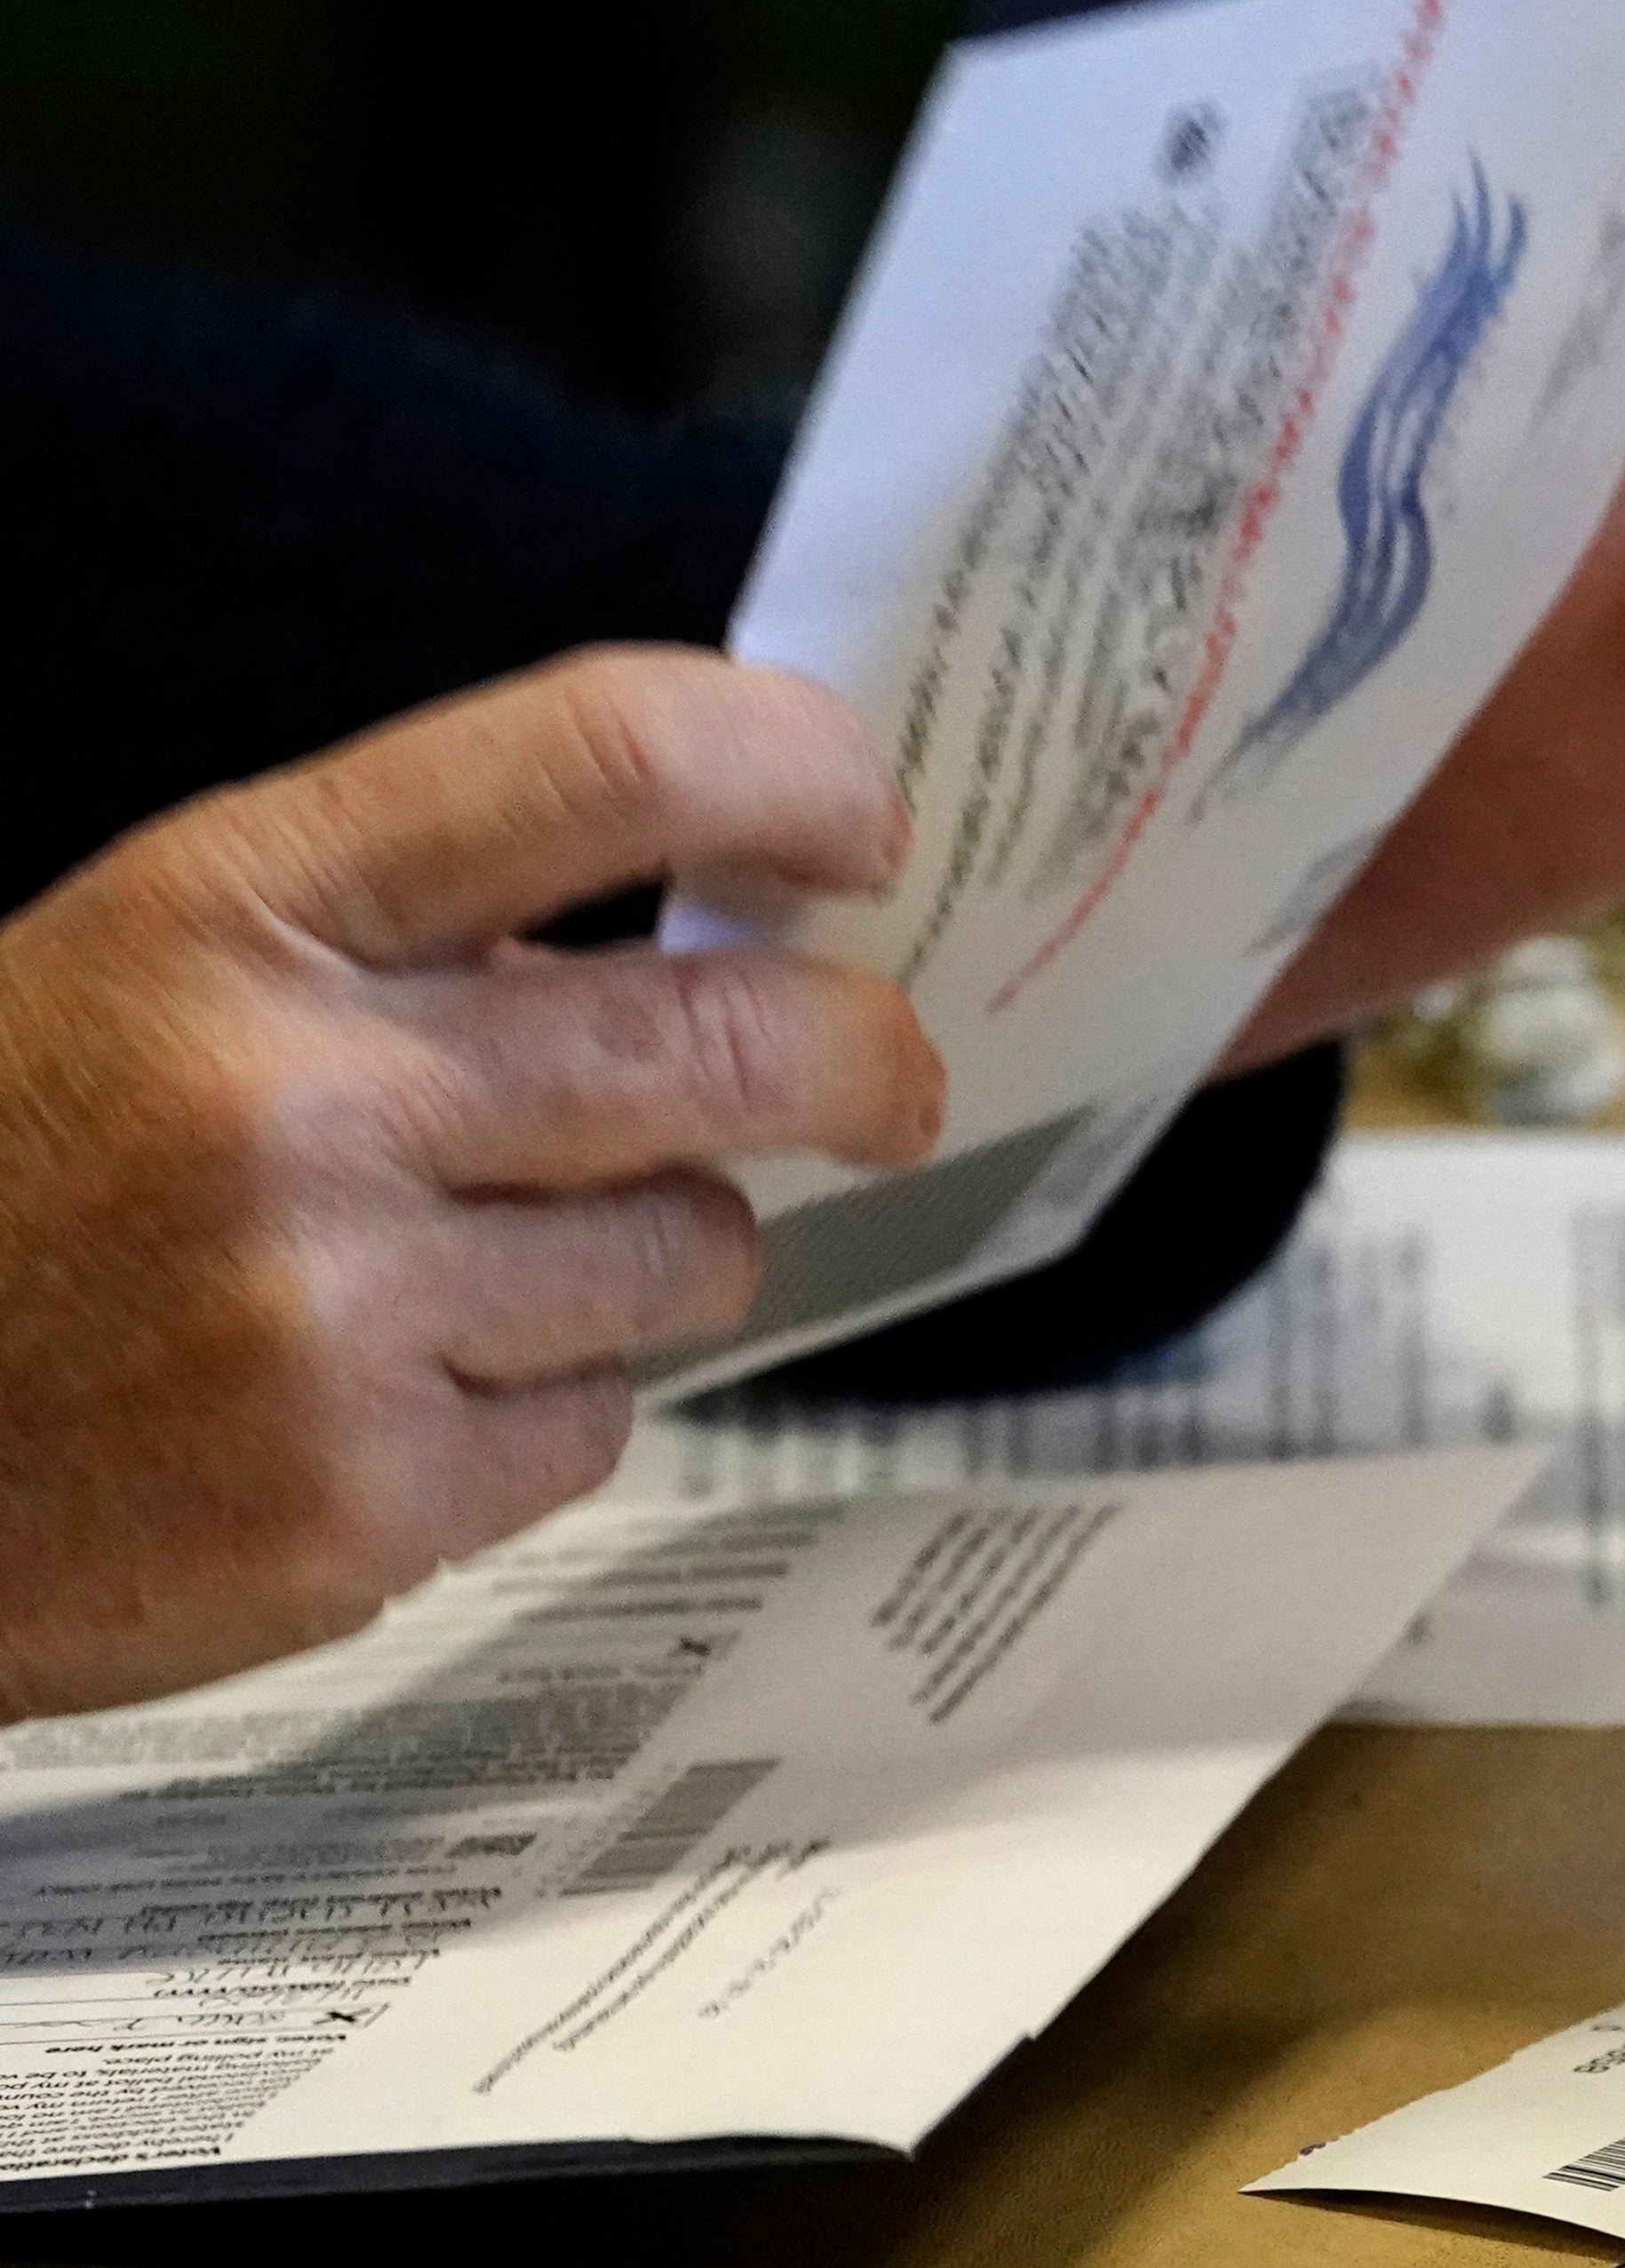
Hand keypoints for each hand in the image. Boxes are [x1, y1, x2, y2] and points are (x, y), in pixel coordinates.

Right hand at [0, 650, 943, 1719]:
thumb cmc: (2, 1174)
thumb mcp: (146, 966)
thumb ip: (409, 933)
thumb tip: (712, 927)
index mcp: (234, 910)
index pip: (606, 761)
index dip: (798, 774)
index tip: (866, 826)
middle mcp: (298, 1101)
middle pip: (739, 1040)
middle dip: (867, 1060)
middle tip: (892, 1085)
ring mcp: (335, 1316)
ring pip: (693, 1250)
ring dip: (663, 1251)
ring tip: (505, 1265)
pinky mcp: (362, 1506)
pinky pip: (593, 1424)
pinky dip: (540, 1410)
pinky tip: (396, 1397)